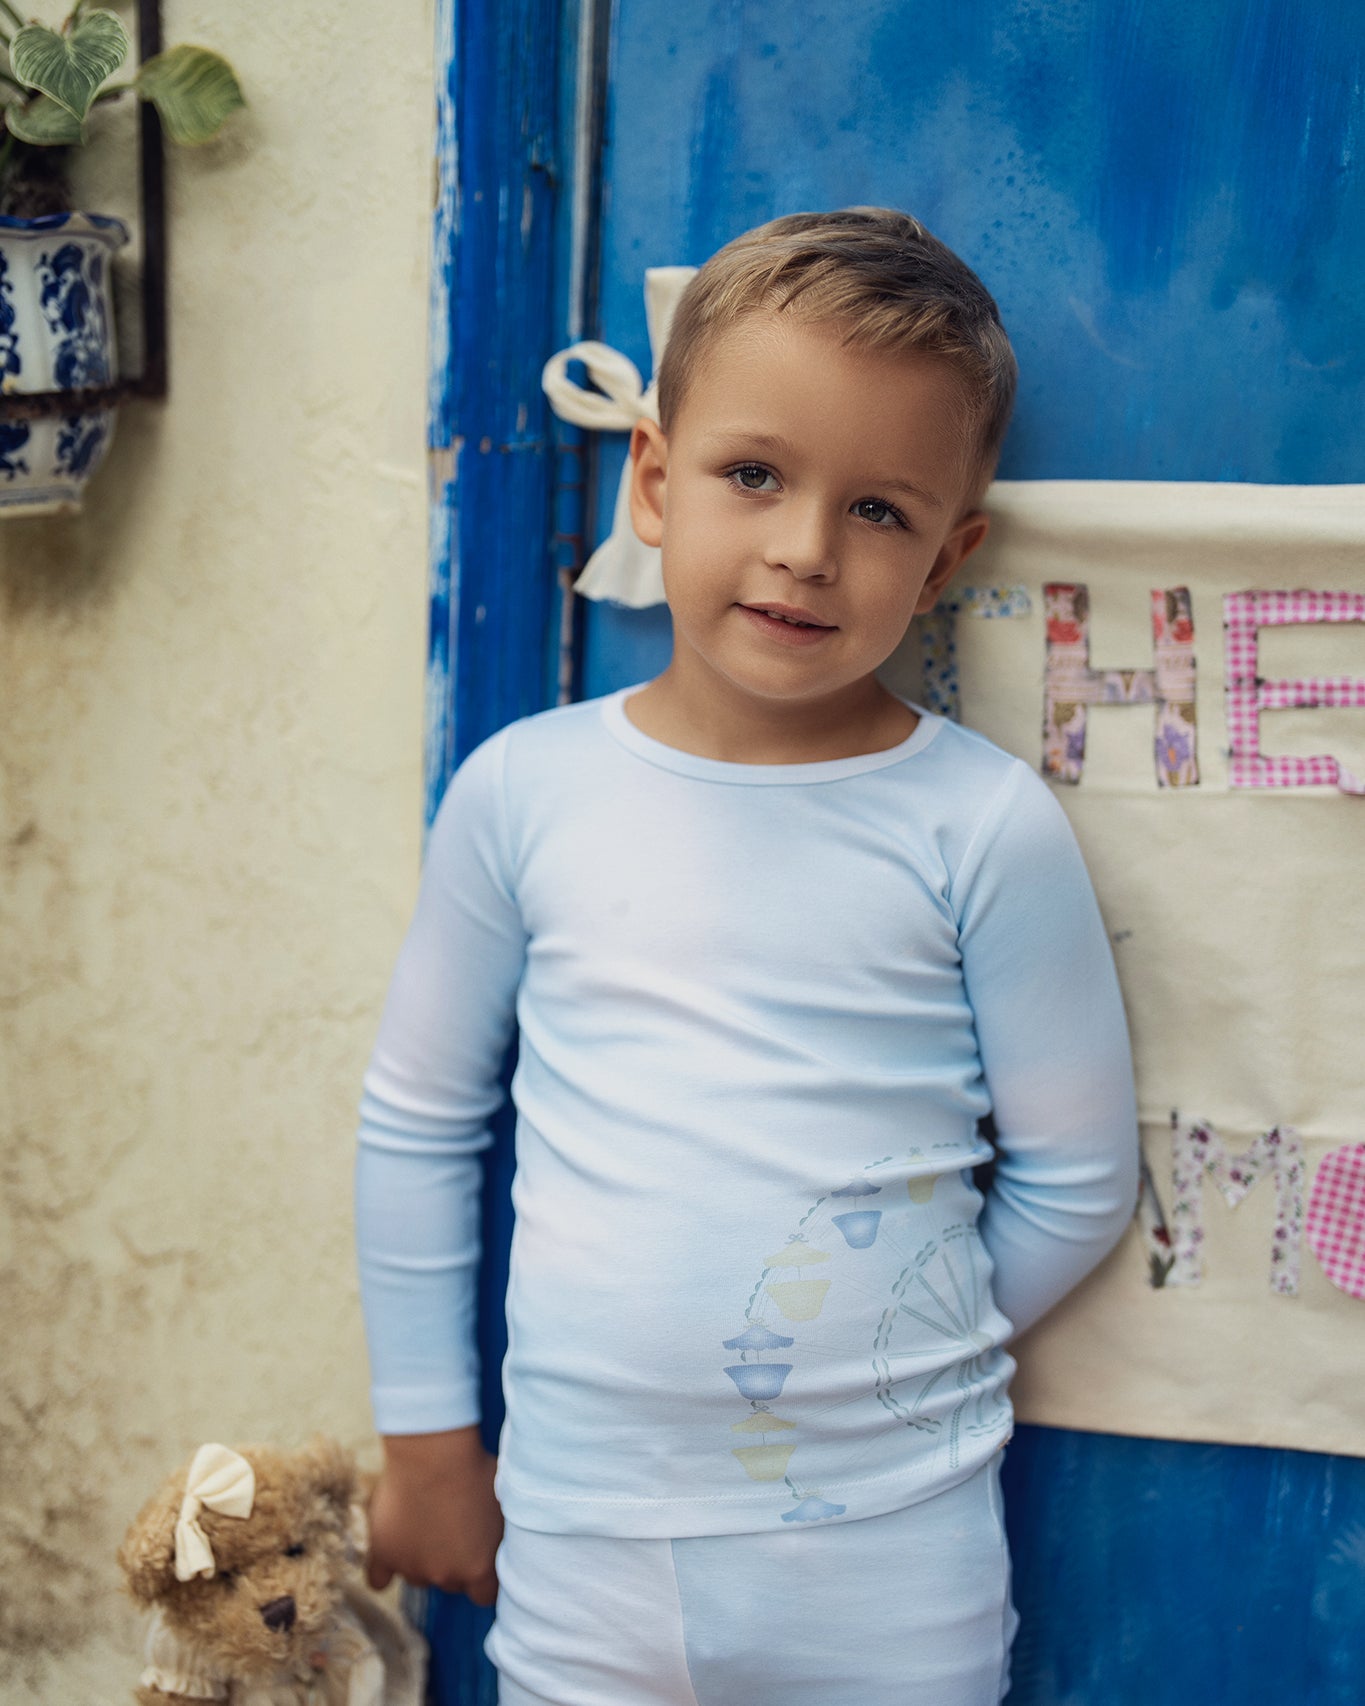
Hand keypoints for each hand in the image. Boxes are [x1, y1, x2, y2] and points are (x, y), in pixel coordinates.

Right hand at [366, 1427, 501, 1605]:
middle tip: (452, 1527)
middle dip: (453, 1561)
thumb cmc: (474, 1471)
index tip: (480, 1554)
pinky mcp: (384, 1554)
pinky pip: (378, 1579)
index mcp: (479, 1568)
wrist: (433, 1454)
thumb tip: (501, 1540)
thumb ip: (498, 1535)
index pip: (484, 1594)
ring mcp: (412, 1568)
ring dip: (422, 1557)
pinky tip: (392, 1552)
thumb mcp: (502, 1504)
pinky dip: (384, 1569)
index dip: (482, 1573)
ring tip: (425, 1521)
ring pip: (417, 1576)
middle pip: (450, 1583)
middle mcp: (446, 1576)